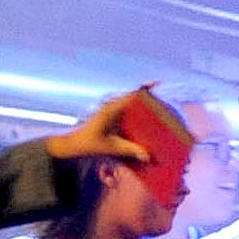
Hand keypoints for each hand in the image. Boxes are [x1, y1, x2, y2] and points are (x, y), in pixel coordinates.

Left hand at [45, 87, 165, 166]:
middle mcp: (111, 106)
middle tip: (163, 101)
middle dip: (147, 96)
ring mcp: (111, 110)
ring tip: (157, 110)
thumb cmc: (90, 143)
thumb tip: (148, 156)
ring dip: (142, 104)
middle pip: (133, 96)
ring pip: (129, 102)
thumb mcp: (112, 147)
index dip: (145, 88)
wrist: (75, 144)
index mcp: (111, 108)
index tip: (157, 83)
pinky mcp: (111, 116)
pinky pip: (126, 110)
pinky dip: (136, 113)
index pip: (131, 94)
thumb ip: (130, 150)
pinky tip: (144, 123)